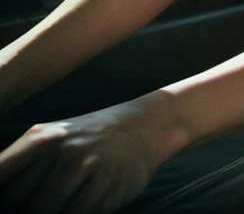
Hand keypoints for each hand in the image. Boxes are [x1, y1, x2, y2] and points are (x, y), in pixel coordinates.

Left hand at [0, 104, 156, 213]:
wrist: (141, 127)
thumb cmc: (86, 141)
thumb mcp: (50, 142)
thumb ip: (20, 168)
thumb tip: (1, 200)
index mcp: (39, 139)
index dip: (0, 199)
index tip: (4, 206)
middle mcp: (60, 151)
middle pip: (20, 204)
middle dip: (23, 212)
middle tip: (39, 204)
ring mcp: (84, 167)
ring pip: (47, 213)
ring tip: (61, 205)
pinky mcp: (105, 184)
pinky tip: (78, 206)